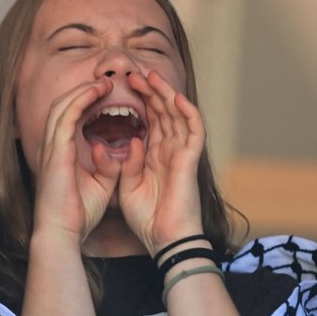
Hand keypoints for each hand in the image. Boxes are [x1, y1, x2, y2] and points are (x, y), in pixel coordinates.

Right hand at [32, 79, 122, 245]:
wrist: (62, 233)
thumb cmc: (78, 214)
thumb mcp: (101, 184)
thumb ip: (108, 164)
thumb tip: (115, 149)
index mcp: (60, 154)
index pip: (68, 118)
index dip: (84, 103)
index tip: (105, 96)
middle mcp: (52, 146)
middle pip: (61, 106)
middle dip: (82, 91)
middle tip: (105, 84)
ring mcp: (51, 148)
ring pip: (61, 106)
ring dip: (82, 91)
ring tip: (103, 84)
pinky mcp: (56, 152)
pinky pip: (66, 116)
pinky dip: (81, 100)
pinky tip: (96, 93)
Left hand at [117, 71, 203, 253]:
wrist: (163, 240)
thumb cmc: (147, 218)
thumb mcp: (127, 185)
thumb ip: (127, 162)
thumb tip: (130, 141)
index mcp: (154, 154)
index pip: (149, 120)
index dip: (139, 102)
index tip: (122, 87)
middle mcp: (170, 150)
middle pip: (163, 112)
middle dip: (150, 91)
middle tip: (133, 75)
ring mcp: (182, 153)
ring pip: (178, 114)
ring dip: (166, 94)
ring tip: (151, 76)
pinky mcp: (190, 160)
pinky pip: (194, 130)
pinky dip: (188, 112)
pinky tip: (176, 97)